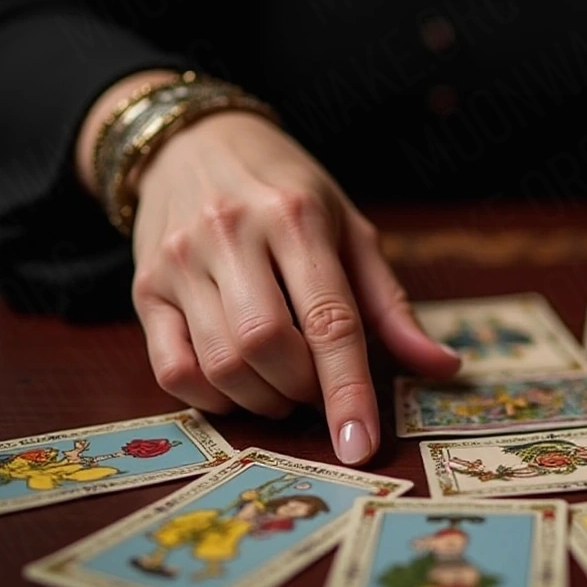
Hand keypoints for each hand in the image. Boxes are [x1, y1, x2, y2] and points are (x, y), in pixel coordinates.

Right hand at [129, 111, 460, 462]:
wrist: (195, 143)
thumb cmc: (288, 190)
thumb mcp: (349, 228)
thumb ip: (390, 304)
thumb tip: (442, 366)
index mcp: (296, 216)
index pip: (329, 319)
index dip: (348, 389)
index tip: (361, 444)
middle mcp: (232, 234)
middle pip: (268, 347)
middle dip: (304, 389)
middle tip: (320, 386)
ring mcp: (180, 261)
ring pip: (220, 364)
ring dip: (263, 398)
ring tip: (286, 384)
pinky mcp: (145, 288)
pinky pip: (172, 370)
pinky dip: (213, 397)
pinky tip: (240, 383)